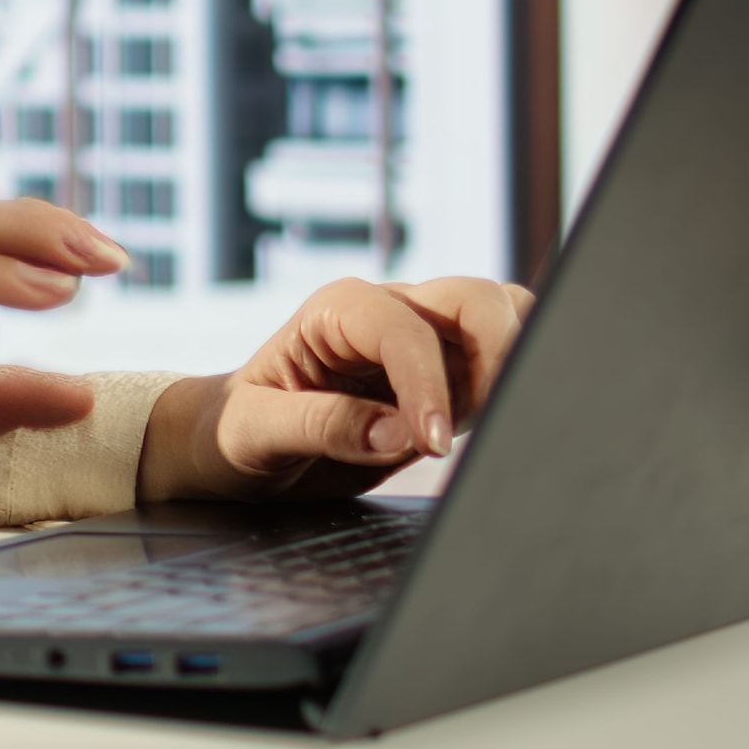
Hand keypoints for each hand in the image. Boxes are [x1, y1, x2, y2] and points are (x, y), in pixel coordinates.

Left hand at [138, 276, 533, 504]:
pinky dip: (514, 389)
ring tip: (484, 425)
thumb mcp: (255, 431)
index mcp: (337, 311)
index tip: (433, 442)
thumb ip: (322, 425)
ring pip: (503, 321)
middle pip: (477, 300)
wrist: (234, 448)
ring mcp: (425, 342)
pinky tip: (491, 431)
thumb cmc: (234, 430)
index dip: (427, 384)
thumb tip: (399, 432)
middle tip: (485, 423)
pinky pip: (501, 366)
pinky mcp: (447, 379)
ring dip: (512, 367)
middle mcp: (389, 313)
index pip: (405, 330)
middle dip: (498, 354)